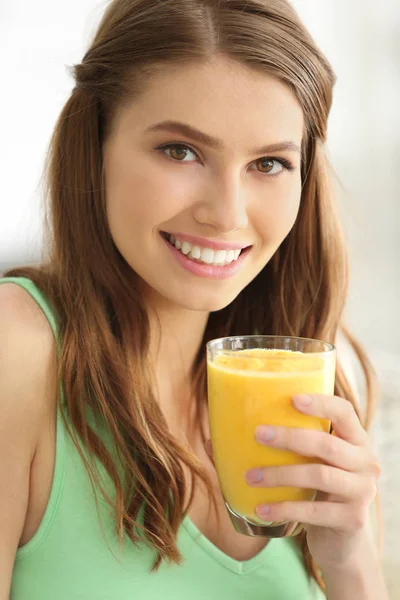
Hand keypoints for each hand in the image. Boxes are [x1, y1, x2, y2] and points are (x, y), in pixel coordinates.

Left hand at [243, 394, 380, 568]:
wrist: (342, 542)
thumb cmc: (316, 492)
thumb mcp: (307, 465)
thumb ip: (276, 448)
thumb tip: (212, 438)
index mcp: (355, 440)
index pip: (345, 411)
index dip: (321, 403)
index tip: (292, 398)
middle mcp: (365, 462)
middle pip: (326, 442)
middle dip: (288, 437)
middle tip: (258, 434)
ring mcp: (362, 491)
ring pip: (318, 474)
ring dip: (279, 474)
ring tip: (250, 476)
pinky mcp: (352, 520)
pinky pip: (313, 511)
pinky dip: (283, 509)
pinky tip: (260, 508)